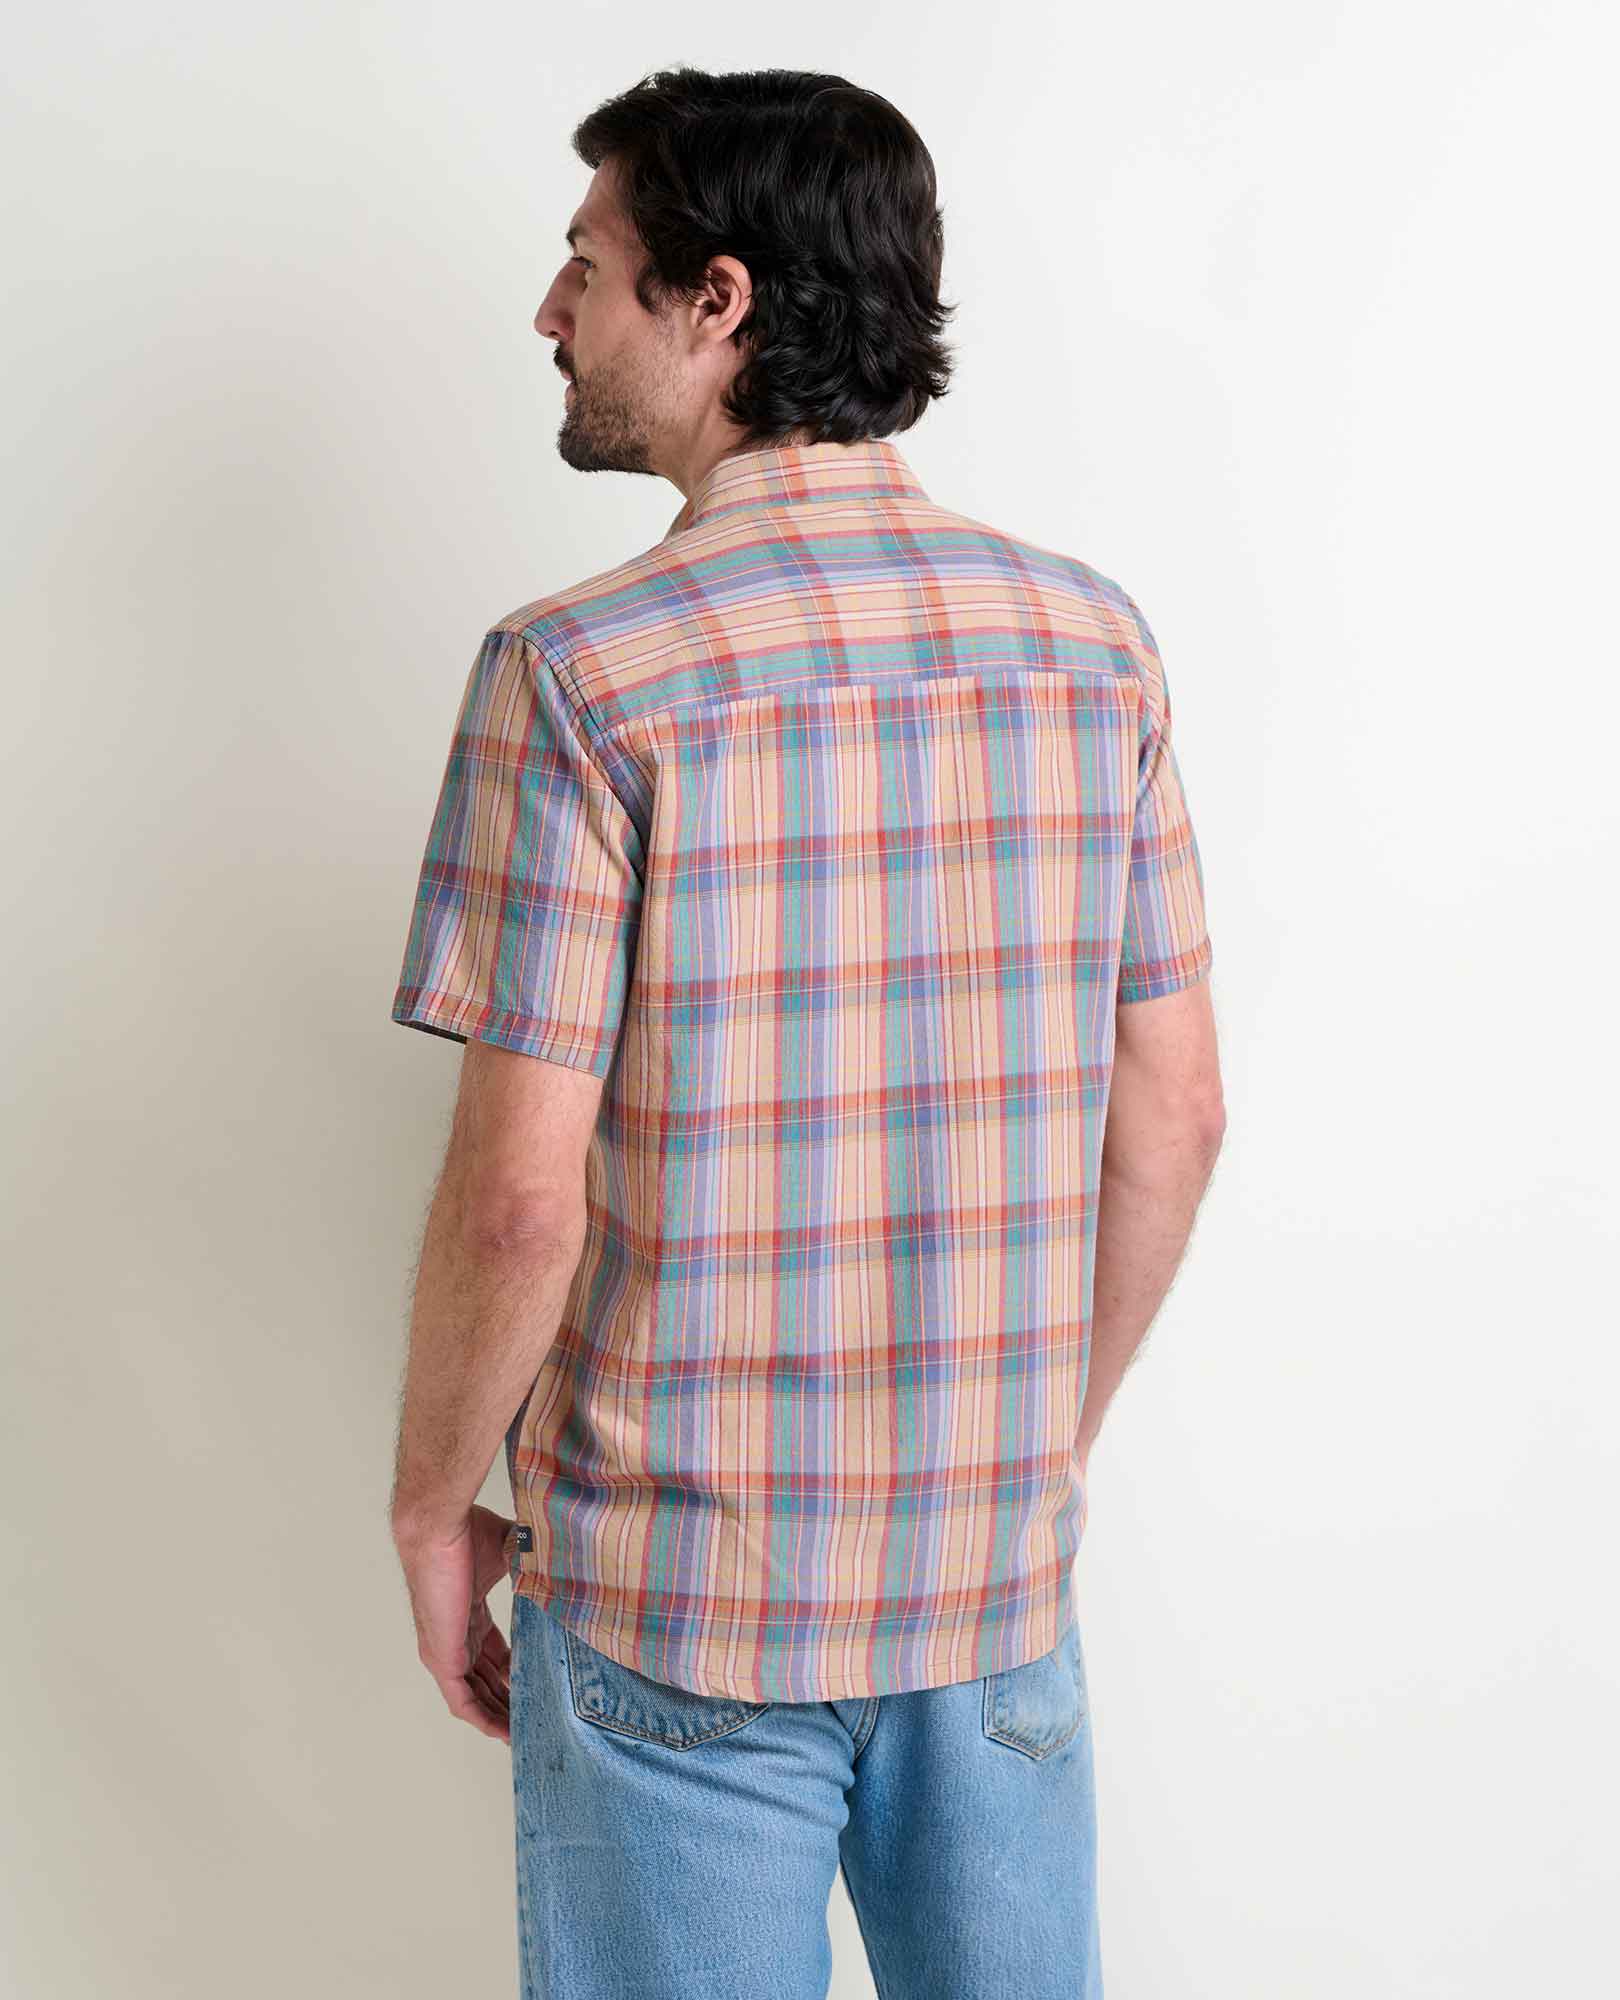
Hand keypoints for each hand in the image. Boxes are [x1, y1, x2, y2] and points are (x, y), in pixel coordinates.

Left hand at [393, 1502, 514, 1743]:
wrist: (439, 1531)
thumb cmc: (464, 1531)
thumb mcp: (508, 1551)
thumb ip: (529, 1560)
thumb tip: (561, 1556)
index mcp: (467, 1614)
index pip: (491, 1652)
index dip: (513, 1670)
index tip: (536, 1682)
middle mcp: (454, 1637)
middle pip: (484, 1679)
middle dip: (508, 1700)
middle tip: (535, 1717)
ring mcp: (446, 1651)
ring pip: (474, 1696)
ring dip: (498, 1716)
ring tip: (523, 1734)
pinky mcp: (443, 1660)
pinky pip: (463, 1701)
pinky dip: (484, 1719)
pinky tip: (504, 1732)